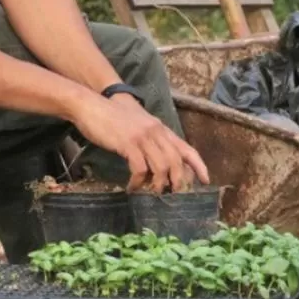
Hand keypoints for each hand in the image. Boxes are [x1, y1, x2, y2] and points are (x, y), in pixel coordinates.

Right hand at [70, 92, 210, 193]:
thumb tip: (161, 164)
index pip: (187, 148)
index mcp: (161, 129)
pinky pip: (140, 169)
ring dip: (157, 185)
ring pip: (161, 167)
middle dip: (176, 182)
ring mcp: (143, 137)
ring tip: (148, 193)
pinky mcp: (128, 143)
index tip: (206, 181)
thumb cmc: (113, 117)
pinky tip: (131, 187)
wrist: (92, 104)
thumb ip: (152, 140)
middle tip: (169, 194)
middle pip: (176, 161)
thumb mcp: (139, 126)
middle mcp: (156, 132)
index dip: (198, 166)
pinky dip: (137, 182)